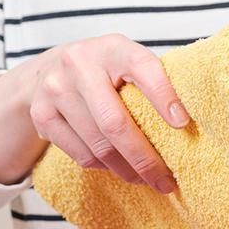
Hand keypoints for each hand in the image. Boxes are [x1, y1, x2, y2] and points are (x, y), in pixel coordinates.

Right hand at [23, 34, 189, 192]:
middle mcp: (79, 65)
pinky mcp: (42, 116)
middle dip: (145, 158)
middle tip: (166, 181)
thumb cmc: (102, 70)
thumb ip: (149, 81)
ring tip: (146, 180)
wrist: (47, 71)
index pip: (142, 68)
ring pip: (98, 146)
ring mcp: (56, 91)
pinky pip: (81, 154)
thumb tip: (186, 125)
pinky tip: (117, 168)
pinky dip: (104, 167)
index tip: (183, 124)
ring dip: (127, 170)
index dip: (164, 96)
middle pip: (115, 124)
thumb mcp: (125, 60)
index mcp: (111, 47)